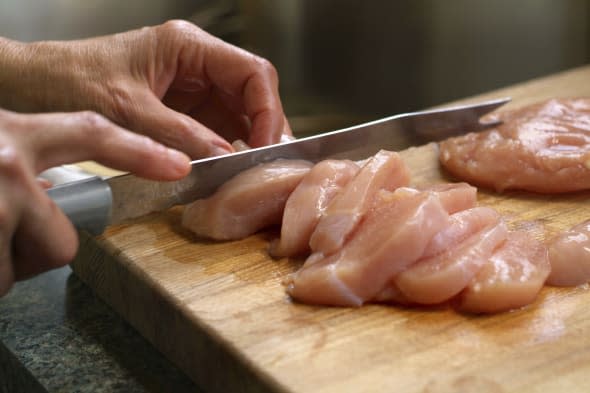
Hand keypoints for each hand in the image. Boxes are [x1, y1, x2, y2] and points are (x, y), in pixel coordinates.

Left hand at [0, 20, 291, 158]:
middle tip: (266, 167)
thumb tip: (223, 158)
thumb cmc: (70, 81)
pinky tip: (228, 172)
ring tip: (250, 175)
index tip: (265, 147)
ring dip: (247, 145)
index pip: (252, 73)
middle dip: (263, 131)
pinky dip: (225, 153)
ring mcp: (191, 90)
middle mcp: (196, 65)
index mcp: (188, 47)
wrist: (33, 86)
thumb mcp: (126, 110)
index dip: (268, 110)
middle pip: (252, 95)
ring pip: (238, 116)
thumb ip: (178, 134)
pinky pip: (216, 132)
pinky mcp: (182, 112)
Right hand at [0, 109, 189, 295]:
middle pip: (67, 240)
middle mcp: (9, 164)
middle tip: (6, 233)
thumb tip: (49, 190)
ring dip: (7, 260)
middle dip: (42, 247)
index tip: (179, 167)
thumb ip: (25, 159)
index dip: (140, 152)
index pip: (92, 135)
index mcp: (17, 134)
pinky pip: (3, 280)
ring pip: (36, 262)